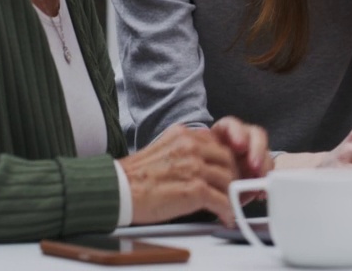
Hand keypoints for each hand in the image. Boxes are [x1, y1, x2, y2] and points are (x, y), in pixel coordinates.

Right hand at [118, 124, 241, 224]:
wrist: (118, 191)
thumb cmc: (136, 177)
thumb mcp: (163, 150)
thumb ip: (184, 151)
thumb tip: (203, 163)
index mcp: (183, 135)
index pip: (216, 143)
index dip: (224, 160)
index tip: (226, 171)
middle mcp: (191, 146)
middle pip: (227, 159)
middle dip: (232, 176)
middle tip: (231, 189)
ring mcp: (194, 167)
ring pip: (228, 179)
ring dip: (231, 195)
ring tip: (228, 205)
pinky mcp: (195, 189)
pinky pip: (222, 200)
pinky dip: (227, 210)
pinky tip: (224, 216)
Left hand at [209, 116, 272, 204]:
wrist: (207, 191)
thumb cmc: (201, 172)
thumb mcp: (200, 163)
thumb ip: (202, 157)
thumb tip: (202, 153)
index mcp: (223, 134)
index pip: (232, 125)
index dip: (237, 133)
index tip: (239, 146)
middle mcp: (241, 142)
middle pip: (255, 135)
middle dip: (257, 149)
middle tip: (254, 166)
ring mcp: (252, 155)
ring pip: (265, 152)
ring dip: (264, 166)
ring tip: (259, 182)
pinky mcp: (259, 170)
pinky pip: (268, 172)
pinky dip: (266, 182)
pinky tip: (261, 193)